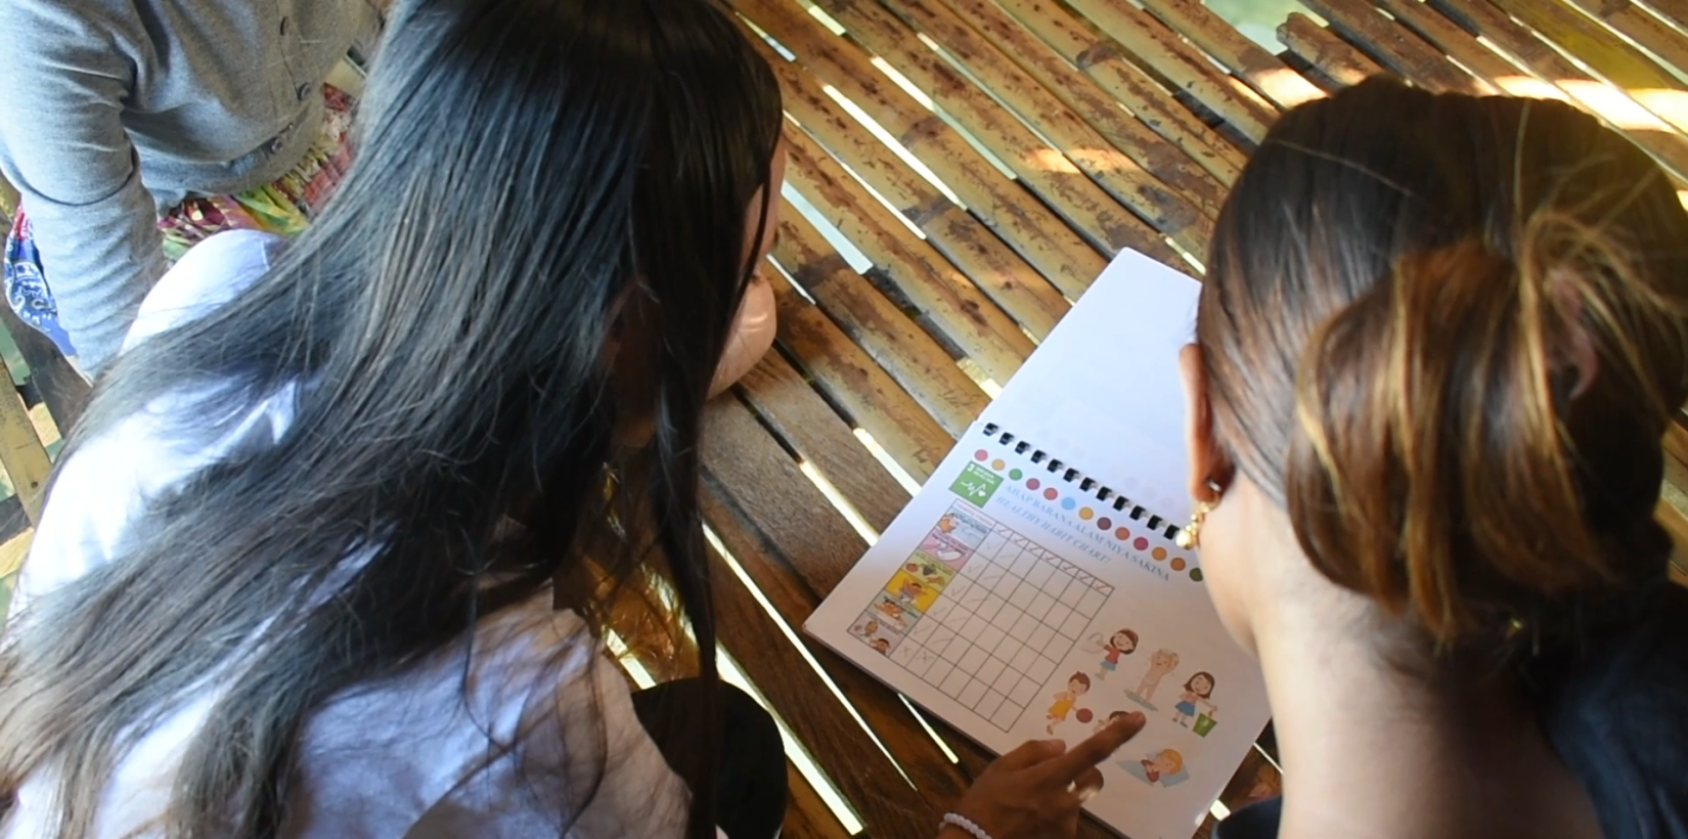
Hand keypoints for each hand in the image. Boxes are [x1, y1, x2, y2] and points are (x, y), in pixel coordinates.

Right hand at [946, 712, 1144, 838]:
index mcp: (1049, 778)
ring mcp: (1066, 826)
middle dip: (1077, 773)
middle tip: (1045, 777)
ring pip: (1074, 801)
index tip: (1139, 718)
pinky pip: (1065, 821)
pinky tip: (1028, 822)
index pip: (1092, 751)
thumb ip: (1033, 752)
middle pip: (1090, 779)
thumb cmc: (983, 805)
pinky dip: (1051, 817)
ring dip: (1058, 798)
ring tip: (1024, 807)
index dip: (1118, 734)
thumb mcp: (999, 768)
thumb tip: (1061, 746)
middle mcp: (1064, 802)